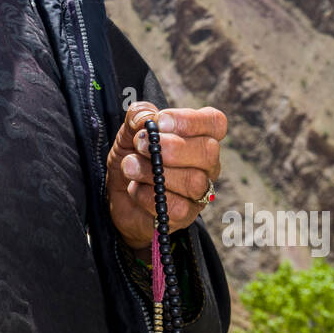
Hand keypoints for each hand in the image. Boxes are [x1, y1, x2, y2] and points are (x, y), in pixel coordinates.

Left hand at [106, 102, 226, 252]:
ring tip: (129, 165)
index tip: (160, 121)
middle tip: (140, 144)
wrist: (118, 197)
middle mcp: (207, 164)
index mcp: (200, 136)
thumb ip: (136, 118)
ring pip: (194, 181)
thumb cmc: (133, 158)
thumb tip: (144, 117)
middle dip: (172, 147)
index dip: (190, 120)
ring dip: (155, 172)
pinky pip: (177, 206)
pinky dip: (148, 195)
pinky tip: (134, 188)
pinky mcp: (186, 215)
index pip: (215, 123)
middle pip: (209, 152)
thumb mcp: (128, 133)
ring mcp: (200, 192)